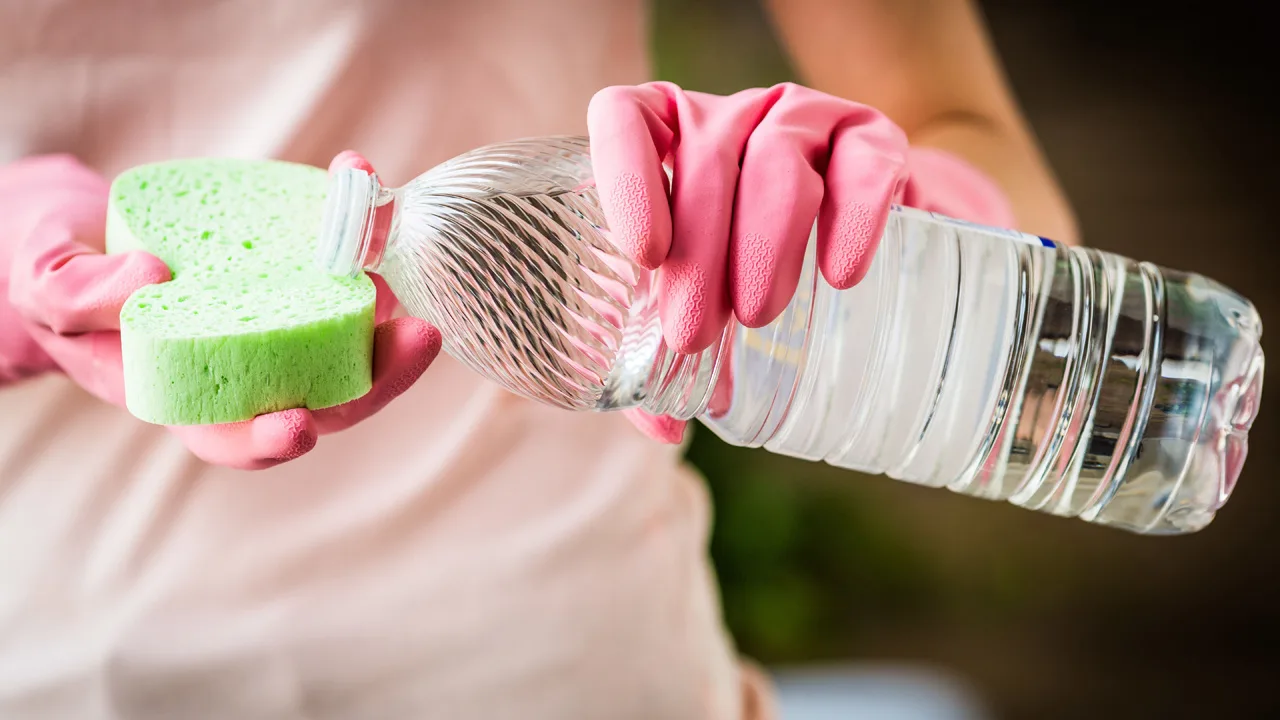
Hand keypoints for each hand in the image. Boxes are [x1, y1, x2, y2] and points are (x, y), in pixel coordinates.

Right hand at [4, 154, 440, 469]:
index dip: (269, 440)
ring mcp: (280, 321)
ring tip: (391, 240)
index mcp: (188, 395)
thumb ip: (83, 297)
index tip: (297, 425)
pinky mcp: (292, 275)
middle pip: (326, 396)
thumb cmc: (64, 280)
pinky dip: (352, 224)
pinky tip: (356, 177)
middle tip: (418, 338)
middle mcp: (249, 368)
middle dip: (381, 375)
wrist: (84, 236)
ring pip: (347, 330)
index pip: (236, 437)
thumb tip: (151, 276)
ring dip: (385, 293)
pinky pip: (333, 261)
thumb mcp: (48, 291)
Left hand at [587, 81, 1014, 442]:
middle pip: (706, 157)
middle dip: (698, 252)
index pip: (624, 122)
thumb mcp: (695, 308)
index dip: (626, 177)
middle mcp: (727, 118)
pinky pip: (865, 160)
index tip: (646, 256)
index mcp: (662, 143)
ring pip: (778, 155)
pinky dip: (855, 214)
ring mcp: (802, 120)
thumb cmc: (742, 277)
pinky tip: (840, 273)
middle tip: (694, 335)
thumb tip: (664, 426)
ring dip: (765, 237)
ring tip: (758, 315)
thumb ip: (661, 361)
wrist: (852, 244)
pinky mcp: (871, 139)